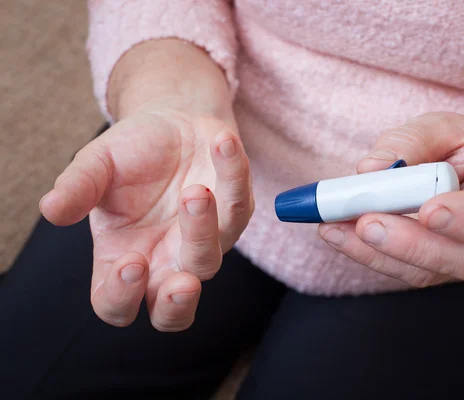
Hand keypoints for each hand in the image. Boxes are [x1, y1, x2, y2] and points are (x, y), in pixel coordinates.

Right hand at [40, 103, 252, 330]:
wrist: (170, 124)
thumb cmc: (129, 155)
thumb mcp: (96, 166)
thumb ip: (77, 188)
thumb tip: (51, 210)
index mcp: (122, 259)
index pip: (117, 305)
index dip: (122, 297)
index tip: (130, 263)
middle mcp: (164, 259)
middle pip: (174, 310)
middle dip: (178, 302)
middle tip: (182, 283)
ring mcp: (203, 241)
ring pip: (209, 259)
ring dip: (203, 229)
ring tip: (194, 190)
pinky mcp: (234, 213)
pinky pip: (239, 205)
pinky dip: (233, 176)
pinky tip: (221, 143)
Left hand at [319, 112, 463, 287]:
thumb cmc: (459, 147)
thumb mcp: (442, 127)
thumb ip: (411, 141)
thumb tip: (369, 169)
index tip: (429, 211)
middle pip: (461, 257)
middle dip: (409, 243)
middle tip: (366, 222)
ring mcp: (462, 258)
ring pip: (424, 271)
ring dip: (374, 252)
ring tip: (333, 226)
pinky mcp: (431, 267)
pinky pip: (400, 270)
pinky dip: (365, 253)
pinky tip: (335, 232)